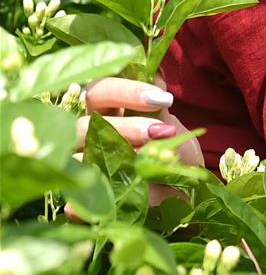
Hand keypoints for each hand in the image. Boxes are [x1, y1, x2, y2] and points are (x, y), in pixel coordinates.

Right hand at [65, 74, 202, 219]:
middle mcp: (89, 134)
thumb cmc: (172, 149)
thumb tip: (154, 73)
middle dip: (124, 127)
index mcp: (106, 108)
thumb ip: (158, 102)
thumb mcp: (171, 123)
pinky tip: (104, 197)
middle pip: (84, 123)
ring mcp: (84, 166)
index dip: (127, 90)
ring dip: (114, 158)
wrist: (182, 190)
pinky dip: (83, 201)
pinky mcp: (84, 200)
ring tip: (148, 161)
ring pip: (79, 157)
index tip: (163, 99)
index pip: (101, 89)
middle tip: (159, 132)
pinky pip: (72, 200)